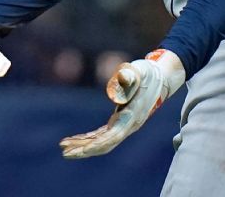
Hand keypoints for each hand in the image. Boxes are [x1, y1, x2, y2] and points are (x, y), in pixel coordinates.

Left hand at [59, 49, 184, 158]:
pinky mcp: (119, 122)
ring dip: (83, 145)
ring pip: (101, 142)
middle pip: (104, 145)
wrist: (161, 78)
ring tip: (63, 147)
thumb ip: (131, 75)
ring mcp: (124, 126)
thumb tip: (122, 77)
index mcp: (132, 117)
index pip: (113, 137)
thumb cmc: (148, 73)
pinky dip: (87, 138)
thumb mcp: (140, 71)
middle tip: (64, 152)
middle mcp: (128, 126)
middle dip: (85, 150)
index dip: (96, 145)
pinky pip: (101, 135)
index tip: (81, 151)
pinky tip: (75, 139)